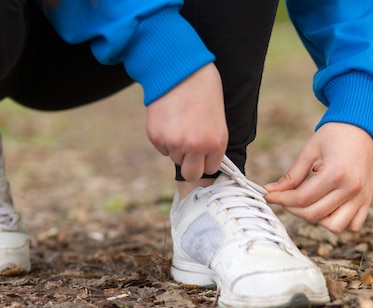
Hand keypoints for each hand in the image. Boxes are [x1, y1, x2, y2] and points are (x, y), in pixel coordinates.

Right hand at [146, 63, 227, 181]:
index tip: (203, 153)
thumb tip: (203, 158)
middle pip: (191, 173)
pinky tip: (168, 119)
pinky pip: (161, 148)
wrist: (178, 68)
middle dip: (190, 164)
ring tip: (179, 122)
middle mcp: (196, 146)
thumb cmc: (202, 87)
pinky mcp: (156, 137)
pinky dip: (163, 138)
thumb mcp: (217, 117)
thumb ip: (211, 140)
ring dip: (176, 146)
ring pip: (174, 157)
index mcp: (217, 141)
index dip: (205, 159)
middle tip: (188, 149)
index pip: (210, 168)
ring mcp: (174, 143)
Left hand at [264, 122, 372, 233]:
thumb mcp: (309, 152)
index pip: (302, 199)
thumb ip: (291, 176)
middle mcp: (351, 189)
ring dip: (317, 218)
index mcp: (336, 174)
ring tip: (310, 203)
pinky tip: (328, 207)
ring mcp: (362, 197)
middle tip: (285, 198)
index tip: (269, 196)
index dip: (281, 199)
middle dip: (293, 209)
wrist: (361, 128)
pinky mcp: (368, 200)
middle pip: (314, 214)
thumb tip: (270, 192)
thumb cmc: (333, 136)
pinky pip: (353, 225)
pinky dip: (339, 221)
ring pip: (335, 226)